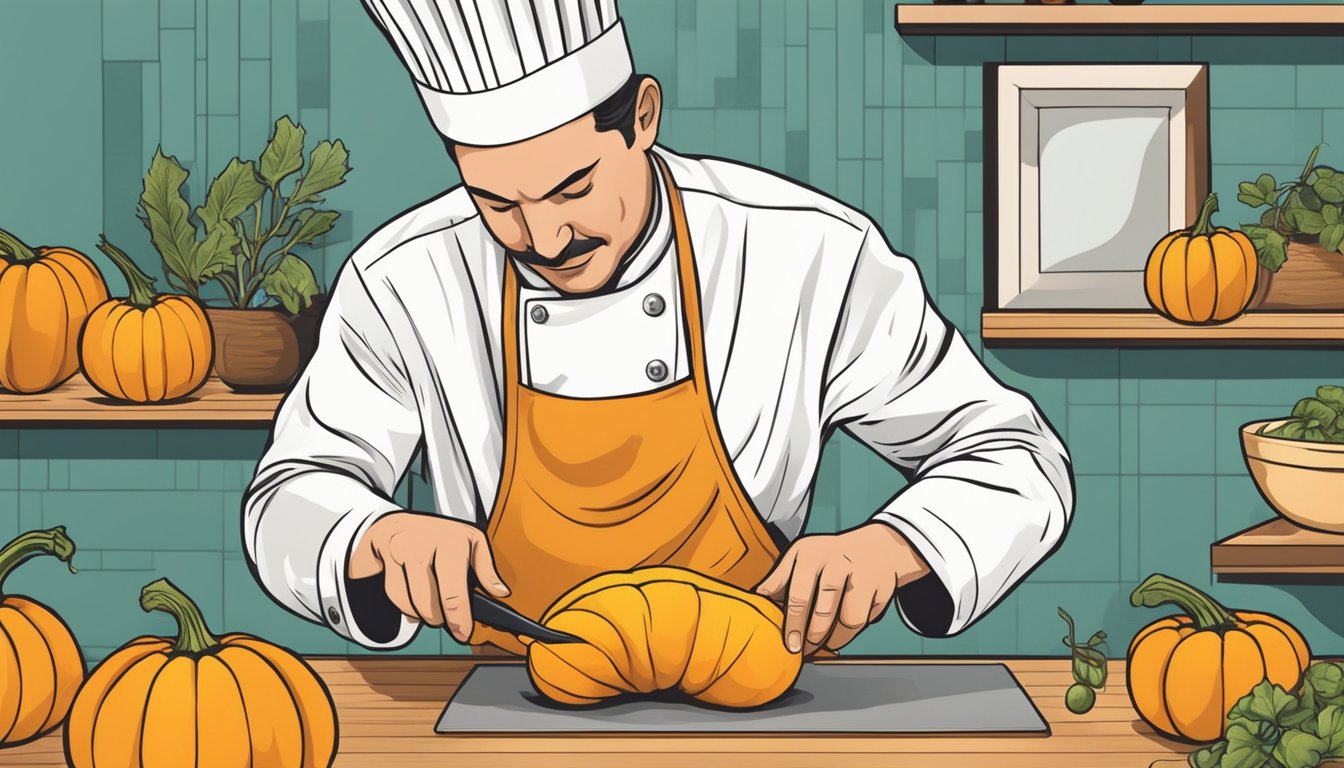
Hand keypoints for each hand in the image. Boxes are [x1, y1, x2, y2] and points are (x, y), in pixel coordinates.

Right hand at [347, 511, 509, 641]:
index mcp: (451, 540)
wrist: (398, 521)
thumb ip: (486, 569)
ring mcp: (397, 548)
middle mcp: (422, 543)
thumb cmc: (439, 535)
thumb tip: (501, 592)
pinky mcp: (380, 557)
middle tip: (445, 621)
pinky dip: (403, 605)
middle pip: (427, 602)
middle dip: (438, 619)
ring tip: (429, 608)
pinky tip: (411, 599)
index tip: (463, 633)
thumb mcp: (470, 543)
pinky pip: (391, 594)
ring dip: (420, 614)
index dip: (459, 618)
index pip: (454, 590)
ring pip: (407, 602)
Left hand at [754, 522, 929, 654]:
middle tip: (807, 650)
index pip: (799, 594)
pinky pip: (868, 620)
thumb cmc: (830, 556)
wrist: (877, 546)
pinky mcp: (884, 587)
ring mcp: (864, 573)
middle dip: (814, 635)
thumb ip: (779, 578)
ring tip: (827, 642)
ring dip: (836, 638)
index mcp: (812, 554)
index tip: (790, 644)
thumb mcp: (801, 557)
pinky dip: (857, 630)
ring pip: (850, 619)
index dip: (793, 623)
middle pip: (825, 609)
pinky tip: (847, 628)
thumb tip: (758, 599)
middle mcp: (838, 561)